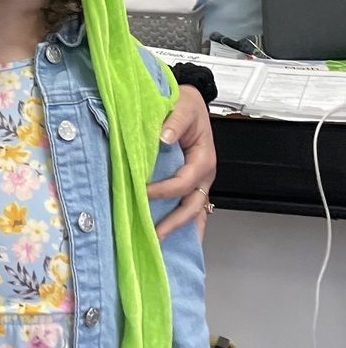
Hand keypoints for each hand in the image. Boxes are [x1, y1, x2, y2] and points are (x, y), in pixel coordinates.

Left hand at [147, 86, 215, 240]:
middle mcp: (203, 174)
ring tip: (161, 245)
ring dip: (178, 229)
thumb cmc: (186, 104)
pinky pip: (188, 207)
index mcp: (203, 158)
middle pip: (192, 206)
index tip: (143, 192)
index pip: (184, 181)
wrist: (188, 101)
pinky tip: (171, 237)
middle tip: (155, 237)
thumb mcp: (183, 106)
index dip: (165, 190)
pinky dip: (182, 223)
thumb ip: (174, 121)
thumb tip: (163, 138)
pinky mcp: (189, 182)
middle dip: (174, 223)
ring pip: (192, 211)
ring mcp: (198, 181)